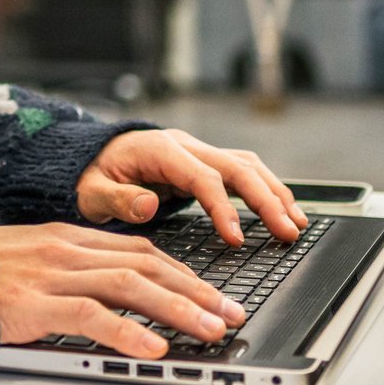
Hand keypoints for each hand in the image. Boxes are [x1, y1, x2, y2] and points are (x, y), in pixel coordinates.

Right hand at [0, 222, 244, 358]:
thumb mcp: (33, 260)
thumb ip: (72, 269)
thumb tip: (117, 291)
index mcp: (71, 237)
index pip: (144, 249)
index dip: (186, 273)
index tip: (217, 295)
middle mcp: (69, 249)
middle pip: (148, 265)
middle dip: (197, 291)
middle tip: (231, 314)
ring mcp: (52, 273)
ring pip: (131, 285)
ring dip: (177, 309)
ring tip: (209, 331)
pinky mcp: (35, 302)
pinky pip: (90, 315)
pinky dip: (127, 331)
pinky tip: (153, 348)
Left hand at [74, 129, 308, 244]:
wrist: (88, 157)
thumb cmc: (89, 176)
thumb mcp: (91, 191)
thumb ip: (117, 199)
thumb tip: (148, 204)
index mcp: (160, 150)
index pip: (203, 176)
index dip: (224, 208)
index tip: (237, 239)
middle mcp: (184, 146)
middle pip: (237, 167)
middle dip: (266, 199)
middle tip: (288, 232)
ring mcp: (196, 152)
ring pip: (246, 166)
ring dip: (274, 192)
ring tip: (296, 223)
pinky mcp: (201, 164)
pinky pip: (241, 172)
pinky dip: (265, 189)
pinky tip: (282, 210)